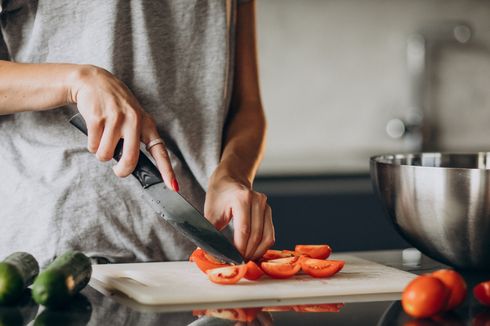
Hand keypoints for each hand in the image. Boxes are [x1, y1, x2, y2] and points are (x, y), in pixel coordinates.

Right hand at [69, 65, 177, 189]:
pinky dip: (91, 144)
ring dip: (101, 153)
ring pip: (106, 155)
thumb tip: (132, 167)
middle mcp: (134, 121)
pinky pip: (92, 146)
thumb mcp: (133, 118)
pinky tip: (95, 130)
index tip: (173, 187)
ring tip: (103, 137)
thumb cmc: (116, 106)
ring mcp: (115, 119)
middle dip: (122, 171)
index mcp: (147, 124)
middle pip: (130, 160)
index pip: (160, 151)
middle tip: (118, 169)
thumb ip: (136, 139)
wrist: (94, 81)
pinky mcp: (97, 118)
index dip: (167, 171)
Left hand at [204, 176, 274, 260]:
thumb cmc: (218, 196)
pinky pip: (269, 234)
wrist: (230, 180)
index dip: (239, 248)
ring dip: (257, 252)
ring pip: (267, 237)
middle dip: (247, 253)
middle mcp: (257, 200)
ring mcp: (265, 206)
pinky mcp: (269, 212)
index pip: (244, 230)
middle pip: (256, 235)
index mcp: (242, 198)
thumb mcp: (210, 212)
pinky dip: (262, 246)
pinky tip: (253, 252)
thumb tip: (209, 253)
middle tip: (238, 263)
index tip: (232, 259)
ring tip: (245, 259)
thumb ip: (211, 232)